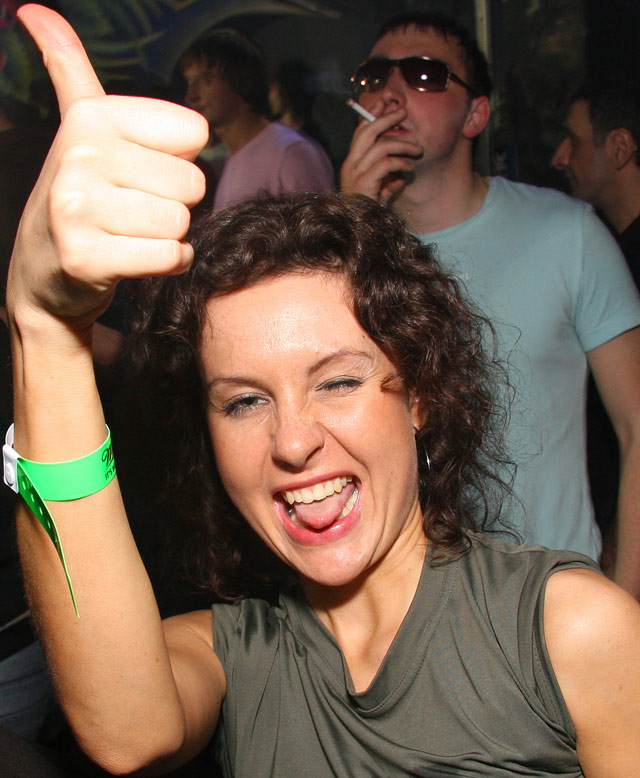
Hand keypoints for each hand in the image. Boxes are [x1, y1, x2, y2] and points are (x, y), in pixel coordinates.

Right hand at [7, 5, 207, 331]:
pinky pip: (171, 256)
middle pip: (193, 182)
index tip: (140, 172)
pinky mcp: (87, 256)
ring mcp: (78, 207)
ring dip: (168, 236)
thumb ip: (70, 72)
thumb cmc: (79, 199)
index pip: (195, 132)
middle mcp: (81, 155)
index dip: (178, 159)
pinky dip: (167, 263)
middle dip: (174, 204)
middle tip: (134, 211)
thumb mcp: (78, 132)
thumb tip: (37, 9)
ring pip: (182, 221)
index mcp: (91, 117)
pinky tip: (135, 259)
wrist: (43, 273)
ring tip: (131, 234)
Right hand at [339, 99, 422, 204]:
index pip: (360, 132)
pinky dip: (400, 163)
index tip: (387, 104)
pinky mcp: (364, 183)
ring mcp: (355, 173)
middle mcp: (350, 165)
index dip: (373, 115)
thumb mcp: (379, 196)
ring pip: (379, 146)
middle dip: (385, 118)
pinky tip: (409, 168)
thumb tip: (401, 179)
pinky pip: (385, 164)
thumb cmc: (367, 214)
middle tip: (402, 112)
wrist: (357, 232)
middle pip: (366, 131)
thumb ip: (388, 185)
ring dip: (402, 144)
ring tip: (417, 149)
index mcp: (352, 163)